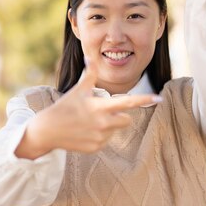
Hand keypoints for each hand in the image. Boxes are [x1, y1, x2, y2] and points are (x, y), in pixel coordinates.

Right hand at [15, 60, 161, 157]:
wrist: (47, 130)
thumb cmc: (64, 107)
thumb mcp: (77, 91)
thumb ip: (90, 75)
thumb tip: (90, 58)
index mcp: (100, 107)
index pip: (128, 103)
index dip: (144, 99)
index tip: (158, 98)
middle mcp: (103, 123)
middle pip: (126, 120)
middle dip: (120, 116)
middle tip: (104, 112)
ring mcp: (99, 137)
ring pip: (116, 131)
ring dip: (109, 126)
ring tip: (89, 123)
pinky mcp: (95, 148)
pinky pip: (106, 141)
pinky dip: (99, 136)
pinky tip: (85, 132)